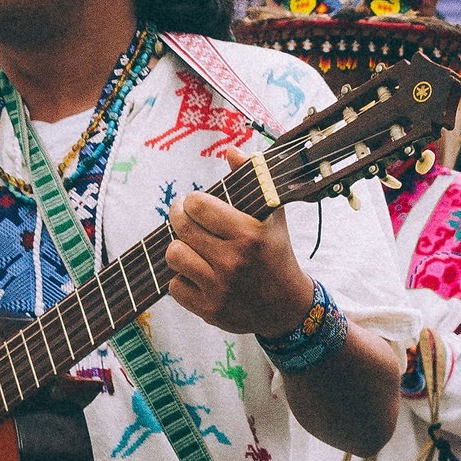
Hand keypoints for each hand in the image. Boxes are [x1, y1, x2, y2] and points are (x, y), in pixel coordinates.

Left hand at [165, 151, 316, 337]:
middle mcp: (233, 261)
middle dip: (179, 217)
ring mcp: (220, 288)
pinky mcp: (209, 310)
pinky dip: (182, 280)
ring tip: (191, 247)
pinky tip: (197, 274)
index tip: (195, 203)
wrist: (286, 307)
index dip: (192, 201)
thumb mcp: (273, 216)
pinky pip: (175, 286)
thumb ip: (254, 180)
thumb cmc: (277, 255)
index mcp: (249, 234)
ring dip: (180, 249)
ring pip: (174, 256)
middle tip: (184, 217)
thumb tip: (232, 150)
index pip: (198, 205)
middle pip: (181, 227)